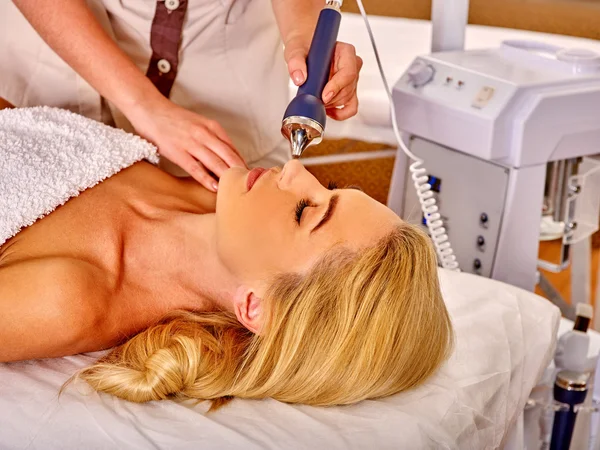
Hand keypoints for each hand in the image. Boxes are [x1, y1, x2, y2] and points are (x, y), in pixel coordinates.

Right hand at [126, 96, 246, 191]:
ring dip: (227, 177)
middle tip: (249, 185)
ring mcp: (191, 143)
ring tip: (236, 190)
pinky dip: (207, 179)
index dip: (243, 163)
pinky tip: (215, 188)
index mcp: (212, 127)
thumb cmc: (174, 119)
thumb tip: (226, 156)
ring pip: (216, 163)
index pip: (233, 148)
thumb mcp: (199, 124)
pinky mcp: (178, 152)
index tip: (249, 175)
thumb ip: (212, 138)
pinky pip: (196, 169)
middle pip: (229, 156)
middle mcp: (205, 134)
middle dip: (240, 172)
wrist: (150, 109)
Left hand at [285, 40, 362, 120]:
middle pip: (347, 88)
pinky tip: (328, 111)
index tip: (324, 96)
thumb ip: (296, 62)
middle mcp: (352, 65)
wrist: (305, 50)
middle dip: (331, 98)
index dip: (337, 86)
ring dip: (332, 104)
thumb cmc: (304, 47)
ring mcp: (351, 79)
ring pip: (348, 98)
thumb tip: (299, 78)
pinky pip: (351, 107)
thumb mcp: (296, 50)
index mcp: (345, 51)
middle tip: (314, 98)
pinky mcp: (348, 91)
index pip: (348, 72)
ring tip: (317, 100)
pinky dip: (340, 113)